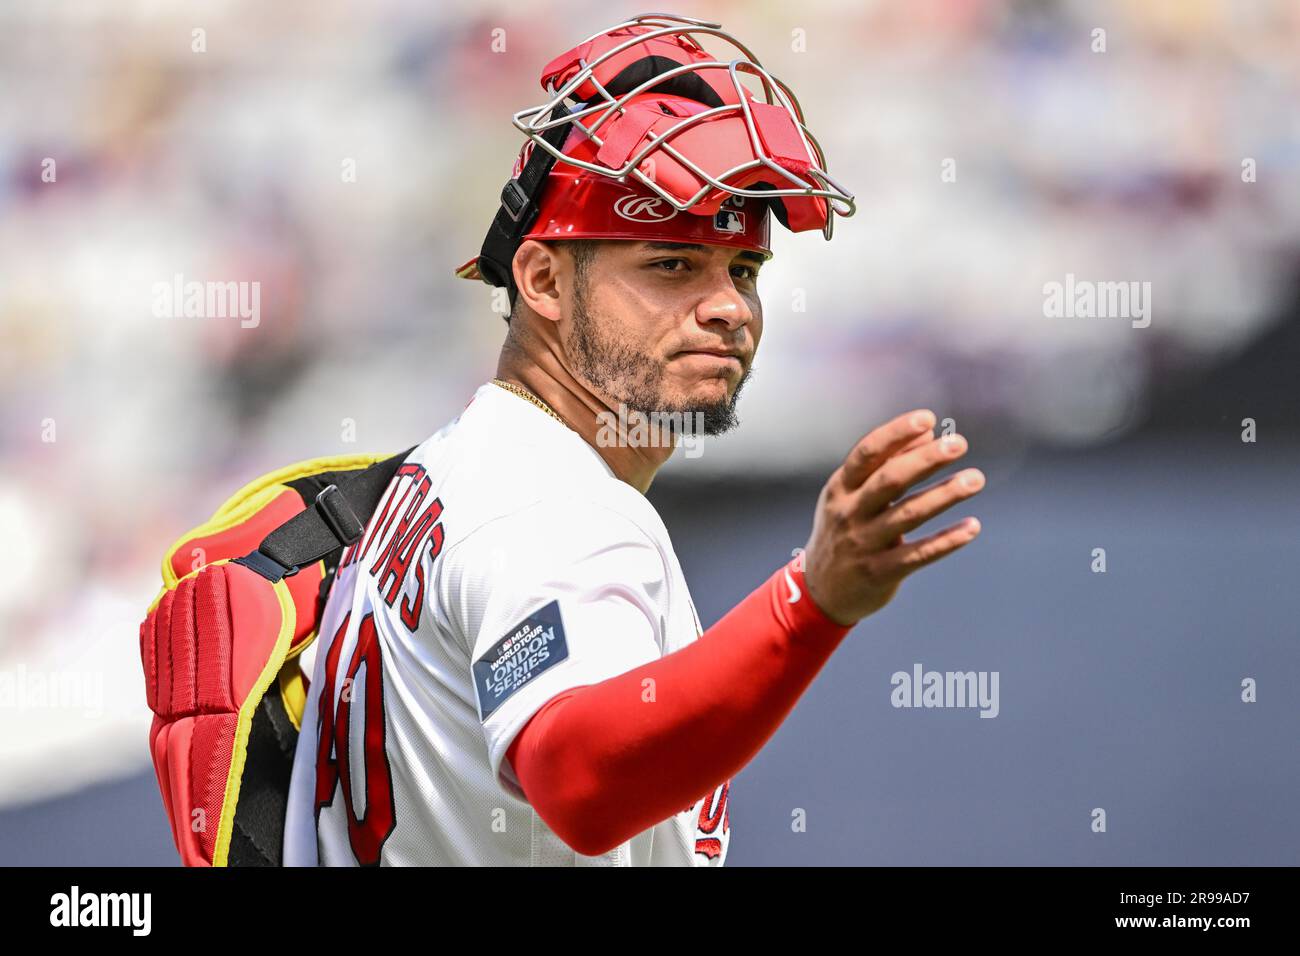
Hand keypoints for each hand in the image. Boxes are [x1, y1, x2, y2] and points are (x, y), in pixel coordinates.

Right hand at [800, 409, 983, 625]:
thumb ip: (889, 464)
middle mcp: (849, 513)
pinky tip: (972, 527)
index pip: (867, 453)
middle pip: (890, 481)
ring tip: (976, 479)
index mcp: (841, 488)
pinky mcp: (880, 572)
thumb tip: (930, 433)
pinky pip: (918, 554)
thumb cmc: (844, 531)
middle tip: (960, 444)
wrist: (819, 591)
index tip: (928, 418)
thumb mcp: (853, 496)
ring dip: (945, 495)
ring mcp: (864, 544)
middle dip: (926, 460)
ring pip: (909, 515)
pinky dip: (946, 540)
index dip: (896, 434)